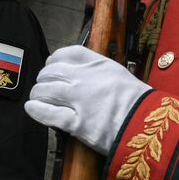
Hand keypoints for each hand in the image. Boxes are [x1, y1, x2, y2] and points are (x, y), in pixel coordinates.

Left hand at [24, 45, 151, 154]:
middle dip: (43, 79)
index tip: (51, 65)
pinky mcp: (77, 123)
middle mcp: (86, 79)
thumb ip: (100, 72)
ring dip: (37, 94)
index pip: (67, 54)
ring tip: (36, 98)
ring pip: (46, 91)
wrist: (147, 125)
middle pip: (52, 72)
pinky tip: (31, 108)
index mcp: (99, 65)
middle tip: (42, 85)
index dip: (54, 59)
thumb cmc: (139, 104)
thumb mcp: (121, 76)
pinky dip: (36, 110)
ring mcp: (80, 100)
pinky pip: (48, 113)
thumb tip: (84, 75)